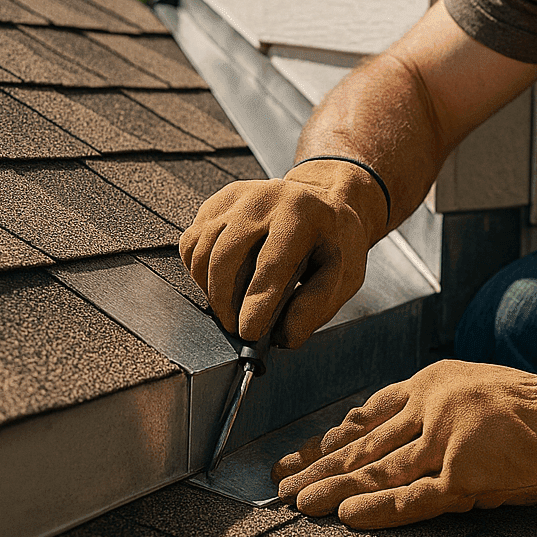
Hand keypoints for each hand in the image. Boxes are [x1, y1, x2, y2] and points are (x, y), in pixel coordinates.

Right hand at [179, 159, 386, 346]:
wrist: (322, 200)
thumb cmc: (334, 241)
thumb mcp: (344, 271)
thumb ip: (317, 304)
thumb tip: (286, 337)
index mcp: (302, 214)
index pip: (271, 265)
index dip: (256, 304)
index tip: (248, 333)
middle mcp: (263, 199)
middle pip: (225, 257)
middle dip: (225, 302)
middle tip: (234, 328)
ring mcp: (235, 198)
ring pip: (202, 251)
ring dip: (209, 289)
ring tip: (228, 308)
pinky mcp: (216, 204)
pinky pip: (191, 243)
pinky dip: (198, 271)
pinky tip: (218, 283)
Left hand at [273, 357, 536, 527]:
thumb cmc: (529, 410)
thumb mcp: (468, 389)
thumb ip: (424, 408)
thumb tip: (374, 431)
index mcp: (428, 384)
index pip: (364, 415)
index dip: (327, 439)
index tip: (299, 457)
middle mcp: (430, 406)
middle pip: (361, 443)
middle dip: (317, 467)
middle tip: (280, 485)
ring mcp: (446, 439)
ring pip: (377, 468)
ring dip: (333, 488)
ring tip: (299, 505)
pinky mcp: (465, 473)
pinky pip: (412, 497)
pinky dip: (377, 507)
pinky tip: (347, 515)